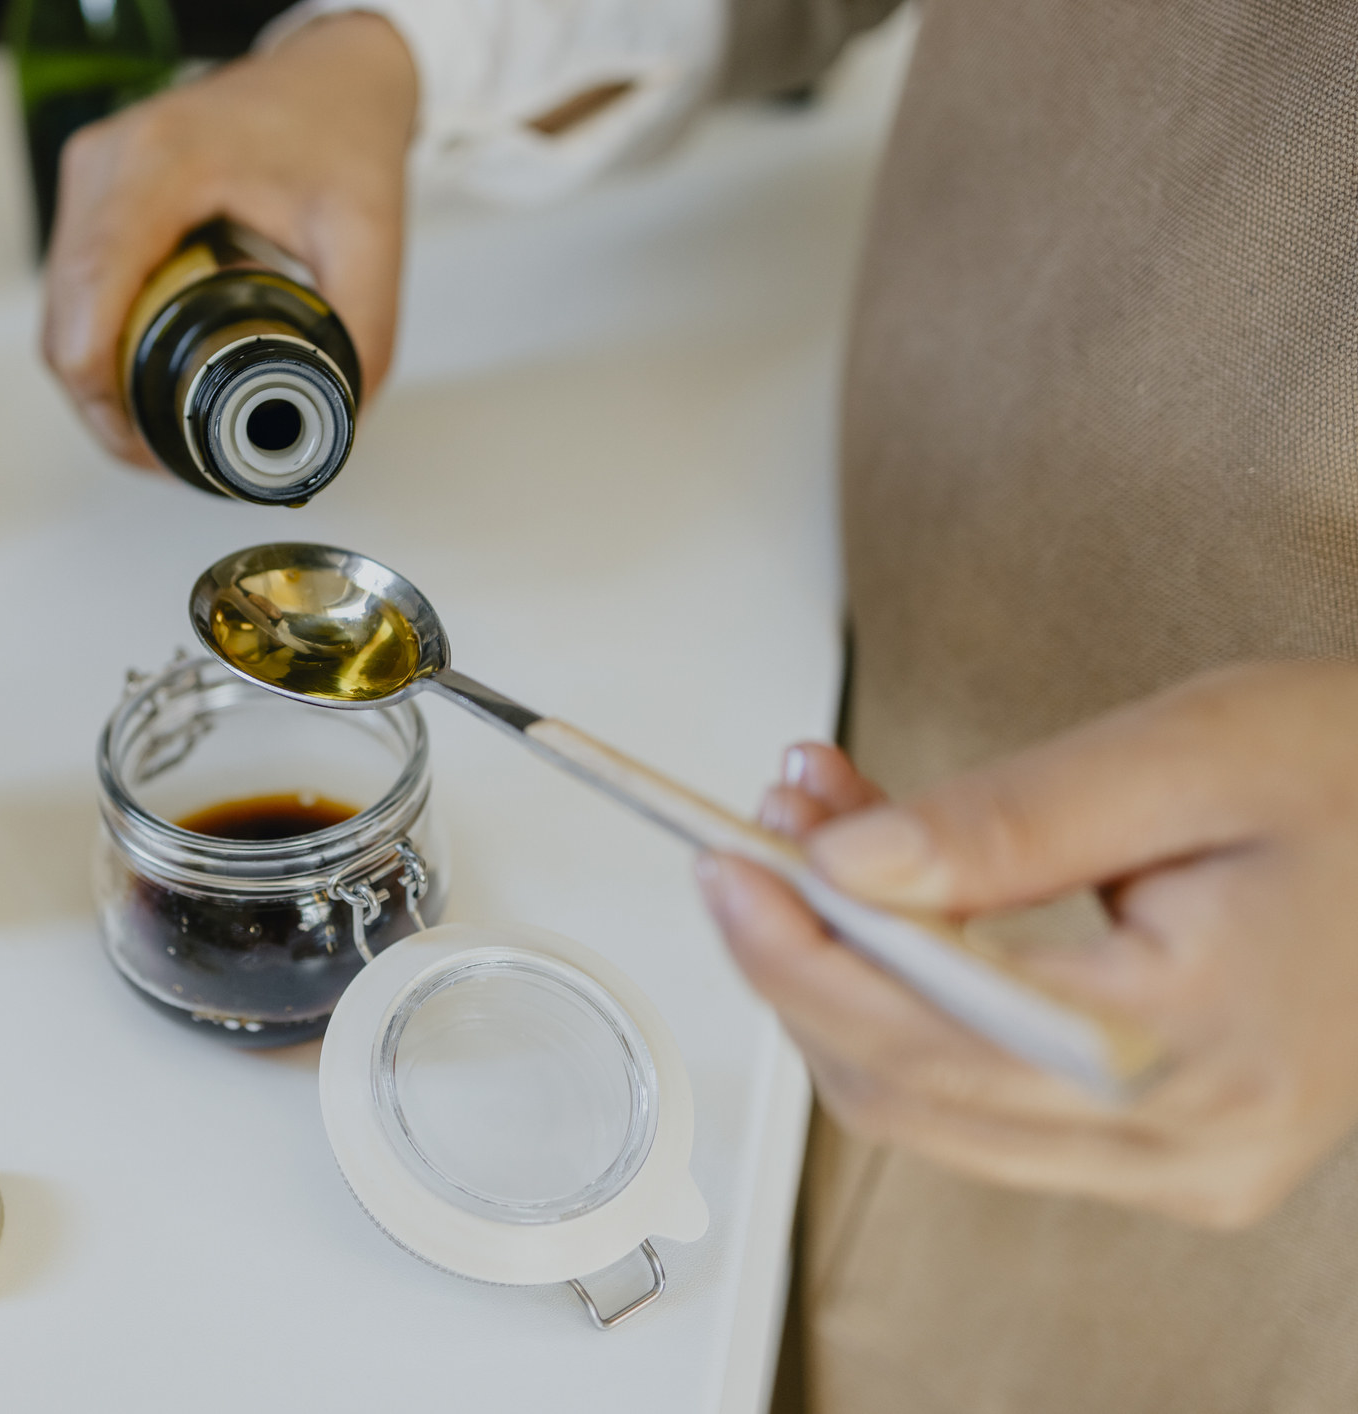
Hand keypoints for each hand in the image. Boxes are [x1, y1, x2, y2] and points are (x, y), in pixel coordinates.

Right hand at [40, 12, 416, 465]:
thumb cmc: (337, 126)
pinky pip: (74, 291)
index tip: (151, 446)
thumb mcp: (369, 232)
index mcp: (161, 165)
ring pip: (62, 313)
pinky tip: (149, 378)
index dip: (106, 392)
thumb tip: (337, 417)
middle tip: (170, 458)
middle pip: (66, 322)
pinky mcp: (93, 196)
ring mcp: (90, 178)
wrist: (328, 73)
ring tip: (162, 428)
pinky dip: (102, 344)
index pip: (95, 299)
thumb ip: (362, 331)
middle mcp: (107, 165)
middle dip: (108, 404)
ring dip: (100, 380)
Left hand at [695, 661, 1357, 1227]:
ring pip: (927, 1103)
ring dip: (843, 975)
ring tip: (816, 836)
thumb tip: (842, 866)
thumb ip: (1006, 822)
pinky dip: (904, 1002)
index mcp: (1197, 1050)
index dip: (799, 953)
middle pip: (906, 1086)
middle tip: (757, 836)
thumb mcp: (1186, 757)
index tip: (729, 862)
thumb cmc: (1357, 778)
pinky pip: (980, 1098)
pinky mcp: (1160, 1145)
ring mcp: (1175, 1162)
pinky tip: (882, 899)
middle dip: (802, 956)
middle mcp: (1186, 1143)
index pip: (928, 1035)